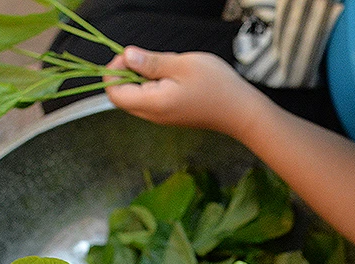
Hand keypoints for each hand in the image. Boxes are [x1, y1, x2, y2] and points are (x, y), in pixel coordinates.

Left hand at [104, 46, 263, 137]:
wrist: (240, 111)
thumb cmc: (217, 86)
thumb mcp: (182, 65)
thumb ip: (151, 62)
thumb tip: (126, 56)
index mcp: (153, 103)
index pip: (114, 93)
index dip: (114, 72)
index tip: (129, 56)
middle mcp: (152, 115)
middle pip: (122, 95)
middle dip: (128, 72)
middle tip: (150, 58)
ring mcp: (160, 117)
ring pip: (137, 96)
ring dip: (144, 77)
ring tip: (169, 67)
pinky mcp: (169, 115)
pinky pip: (150, 98)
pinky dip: (155, 84)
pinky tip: (176, 76)